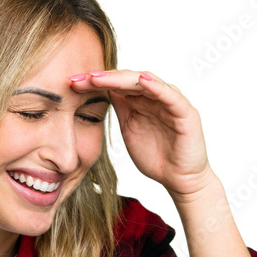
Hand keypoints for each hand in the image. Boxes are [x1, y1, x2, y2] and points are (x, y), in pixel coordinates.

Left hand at [70, 69, 215, 198]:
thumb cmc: (156, 156)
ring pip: (146, 82)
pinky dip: (156, 87)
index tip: (71, 83)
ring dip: (122, 78)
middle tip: (80, 78)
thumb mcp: (129, 129)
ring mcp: (171, 102)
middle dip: (103, 78)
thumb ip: (120, 109)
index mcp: (141, 101)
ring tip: (100, 77)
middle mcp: (156, 96)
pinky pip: (170, 96)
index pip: (116, 84)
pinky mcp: (185, 113)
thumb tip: (99, 91)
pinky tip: (141, 80)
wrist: (179, 180)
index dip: (94, 82)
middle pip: (127, 79)